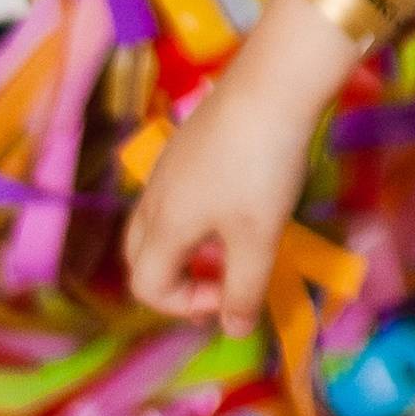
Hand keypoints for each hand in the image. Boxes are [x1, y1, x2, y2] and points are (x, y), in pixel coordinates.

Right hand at [123, 59, 318, 332]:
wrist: (272, 85)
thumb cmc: (261, 167)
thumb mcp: (258, 237)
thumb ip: (244, 289)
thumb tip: (235, 330)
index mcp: (162, 225)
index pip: (146, 286)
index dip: (185, 304)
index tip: (231, 295)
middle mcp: (154, 196)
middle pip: (141, 255)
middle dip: (176, 279)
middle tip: (221, 281)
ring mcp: (168, 166)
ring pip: (159, 223)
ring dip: (188, 247)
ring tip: (234, 245)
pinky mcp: (188, 143)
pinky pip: (176, 195)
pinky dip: (196, 216)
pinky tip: (240, 203)